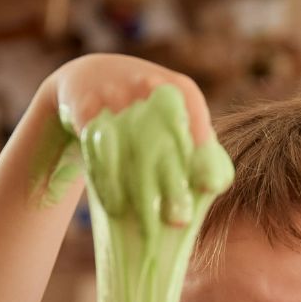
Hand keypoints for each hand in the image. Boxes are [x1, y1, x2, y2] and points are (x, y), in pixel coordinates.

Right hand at [45, 54, 214, 228]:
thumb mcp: (173, 115)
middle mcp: (147, 84)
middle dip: (171, 181)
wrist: (90, 76)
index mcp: (177, 87)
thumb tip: (215, 183)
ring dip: (136, 187)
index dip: (201, 142)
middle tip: (180, 221)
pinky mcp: (84, 107)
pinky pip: (95, 147)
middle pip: (160, 135)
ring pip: (126, 144)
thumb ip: (197, 141)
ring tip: (146, 224)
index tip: (211, 183)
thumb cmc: (146, 110)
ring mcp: (113, 93)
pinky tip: (115, 207)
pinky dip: (106, 179)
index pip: (194, 109)